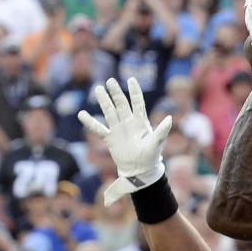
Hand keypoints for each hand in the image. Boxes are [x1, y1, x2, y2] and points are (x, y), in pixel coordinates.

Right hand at [78, 77, 172, 204]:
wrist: (140, 171)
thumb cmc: (150, 157)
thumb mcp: (157, 143)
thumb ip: (162, 131)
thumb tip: (169, 118)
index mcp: (141, 122)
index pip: (137, 103)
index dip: (134, 91)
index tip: (131, 79)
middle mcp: (128, 123)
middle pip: (121, 104)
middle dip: (116, 93)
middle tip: (110, 81)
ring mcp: (118, 129)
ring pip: (110, 112)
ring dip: (104, 101)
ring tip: (98, 89)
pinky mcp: (110, 139)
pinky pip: (98, 129)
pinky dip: (90, 122)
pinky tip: (81, 114)